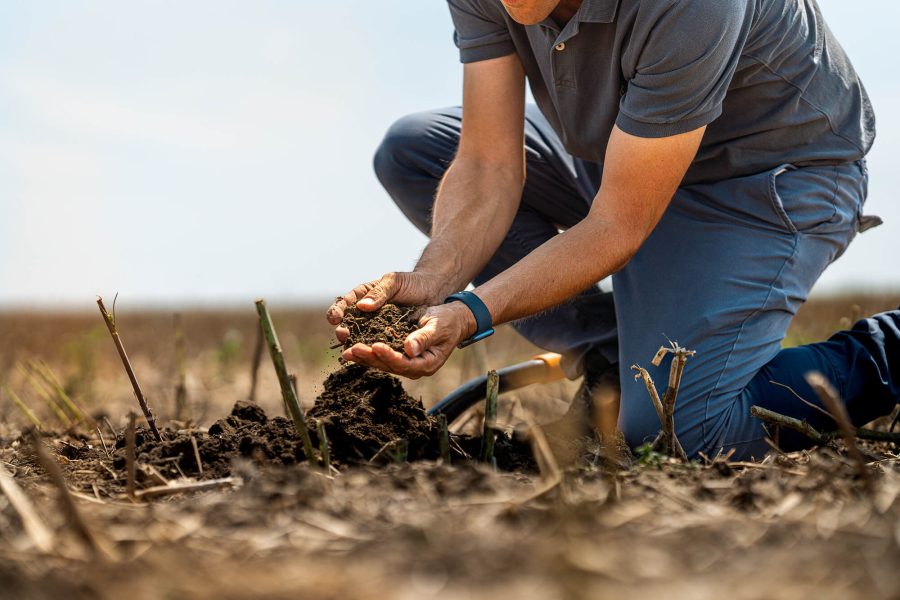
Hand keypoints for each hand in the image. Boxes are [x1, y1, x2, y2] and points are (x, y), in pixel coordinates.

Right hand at [326, 271, 443, 343]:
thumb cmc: (412, 283)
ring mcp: (376, 325)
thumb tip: (362, 306)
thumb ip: (380, 292)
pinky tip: (369, 357)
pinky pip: (376, 344)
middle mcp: (366, 311)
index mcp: (363, 295)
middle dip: (343, 330)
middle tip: (343, 335)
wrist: (432, 292)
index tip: (336, 318)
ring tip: (352, 349)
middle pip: (348, 323)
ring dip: (354, 343)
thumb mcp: (394, 282)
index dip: (337, 311)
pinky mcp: (387, 336)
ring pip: (360, 336)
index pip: (344, 303)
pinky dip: (371, 350)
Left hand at [341, 302, 476, 378]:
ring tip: (347, 352)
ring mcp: (407, 363)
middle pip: (389, 366)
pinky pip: (382, 357)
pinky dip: (368, 352)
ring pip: (383, 363)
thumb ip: (424, 338)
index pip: (404, 363)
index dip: (389, 356)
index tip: (375, 346)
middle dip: (370, 358)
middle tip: (352, 349)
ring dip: (365, 358)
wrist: (453, 319)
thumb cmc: (448, 321)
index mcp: (427, 364)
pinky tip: (353, 348)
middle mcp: (415, 367)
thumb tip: (409, 349)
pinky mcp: (400, 356)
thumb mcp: (438, 326)